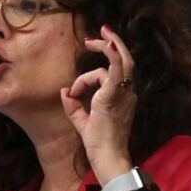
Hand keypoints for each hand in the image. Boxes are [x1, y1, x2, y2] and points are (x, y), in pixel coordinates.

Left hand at [60, 24, 134, 184]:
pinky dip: (112, 55)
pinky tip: (106, 43)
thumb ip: (73, 104)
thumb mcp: (81, 120)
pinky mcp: (114, 96)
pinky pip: (116, 70)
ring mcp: (124, 94)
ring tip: (92, 39)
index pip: (110, 76)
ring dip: (107, 47)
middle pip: (125, 61)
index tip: (73, 89)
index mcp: (122, 98)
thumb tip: (63, 90)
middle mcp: (127, 93)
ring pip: (120, 61)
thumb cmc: (98, 143)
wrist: (106, 156)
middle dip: (112, 44)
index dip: (88, 77)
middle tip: (97, 34)